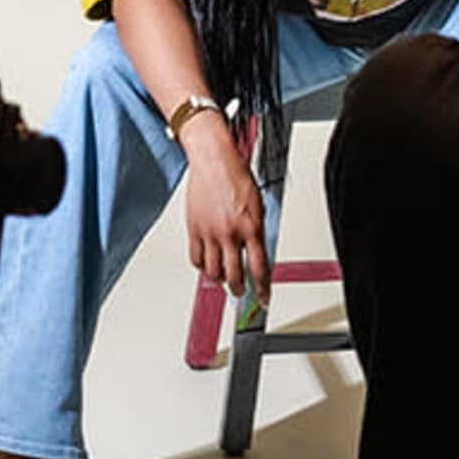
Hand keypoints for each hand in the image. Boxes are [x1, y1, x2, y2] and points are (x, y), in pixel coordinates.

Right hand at [180, 123, 266, 298]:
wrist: (214, 161)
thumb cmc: (236, 177)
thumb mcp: (257, 205)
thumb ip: (256, 231)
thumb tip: (257, 253)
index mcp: (251, 227)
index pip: (260, 268)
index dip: (262, 288)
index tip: (263, 298)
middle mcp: (231, 233)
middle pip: (234, 276)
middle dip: (239, 289)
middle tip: (241, 292)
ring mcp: (210, 233)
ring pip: (213, 271)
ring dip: (219, 280)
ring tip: (223, 279)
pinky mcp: (194, 229)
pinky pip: (196, 258)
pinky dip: (201, 266)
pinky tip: (206, 264)